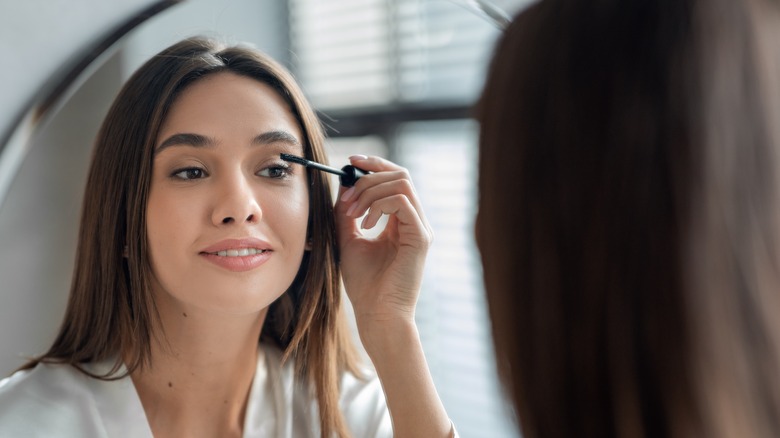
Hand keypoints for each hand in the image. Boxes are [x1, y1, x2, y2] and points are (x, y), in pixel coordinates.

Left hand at [334, 155, 432, 337]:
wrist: (377, 315)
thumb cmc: (365, 285)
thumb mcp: (348, 240)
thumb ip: (347, 213)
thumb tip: (343, 185)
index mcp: (402, 221)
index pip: (395, 179)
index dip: (374, 165)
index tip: (350, 162)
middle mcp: (415, 222)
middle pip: (400, 174)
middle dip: (369, 177)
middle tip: (347, 194)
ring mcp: (420, 229)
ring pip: (402, 184)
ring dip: (370, 191)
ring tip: (353, 213)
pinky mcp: (421, 238)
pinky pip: (402, 203)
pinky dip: (379, 206)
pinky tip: (365, 225)